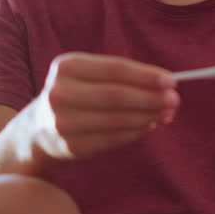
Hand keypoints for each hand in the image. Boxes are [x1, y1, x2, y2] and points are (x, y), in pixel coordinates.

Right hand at [21, 52, 177, 162]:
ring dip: (147, 116)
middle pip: (117, 95)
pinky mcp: (72, 146)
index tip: (171, 81)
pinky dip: (135, 132)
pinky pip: (113, 138)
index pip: (115, 69)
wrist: (39, 128)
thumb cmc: (77, 93)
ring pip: (118, 119)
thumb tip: (166, 87)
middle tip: (175, 100)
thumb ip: (124, 76)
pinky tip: (147, 125)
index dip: (146, 75)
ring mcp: (63, 122)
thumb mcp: (89, 74)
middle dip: (151, 98)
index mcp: (66, 67)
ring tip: (165, 113)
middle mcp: (60, 93)